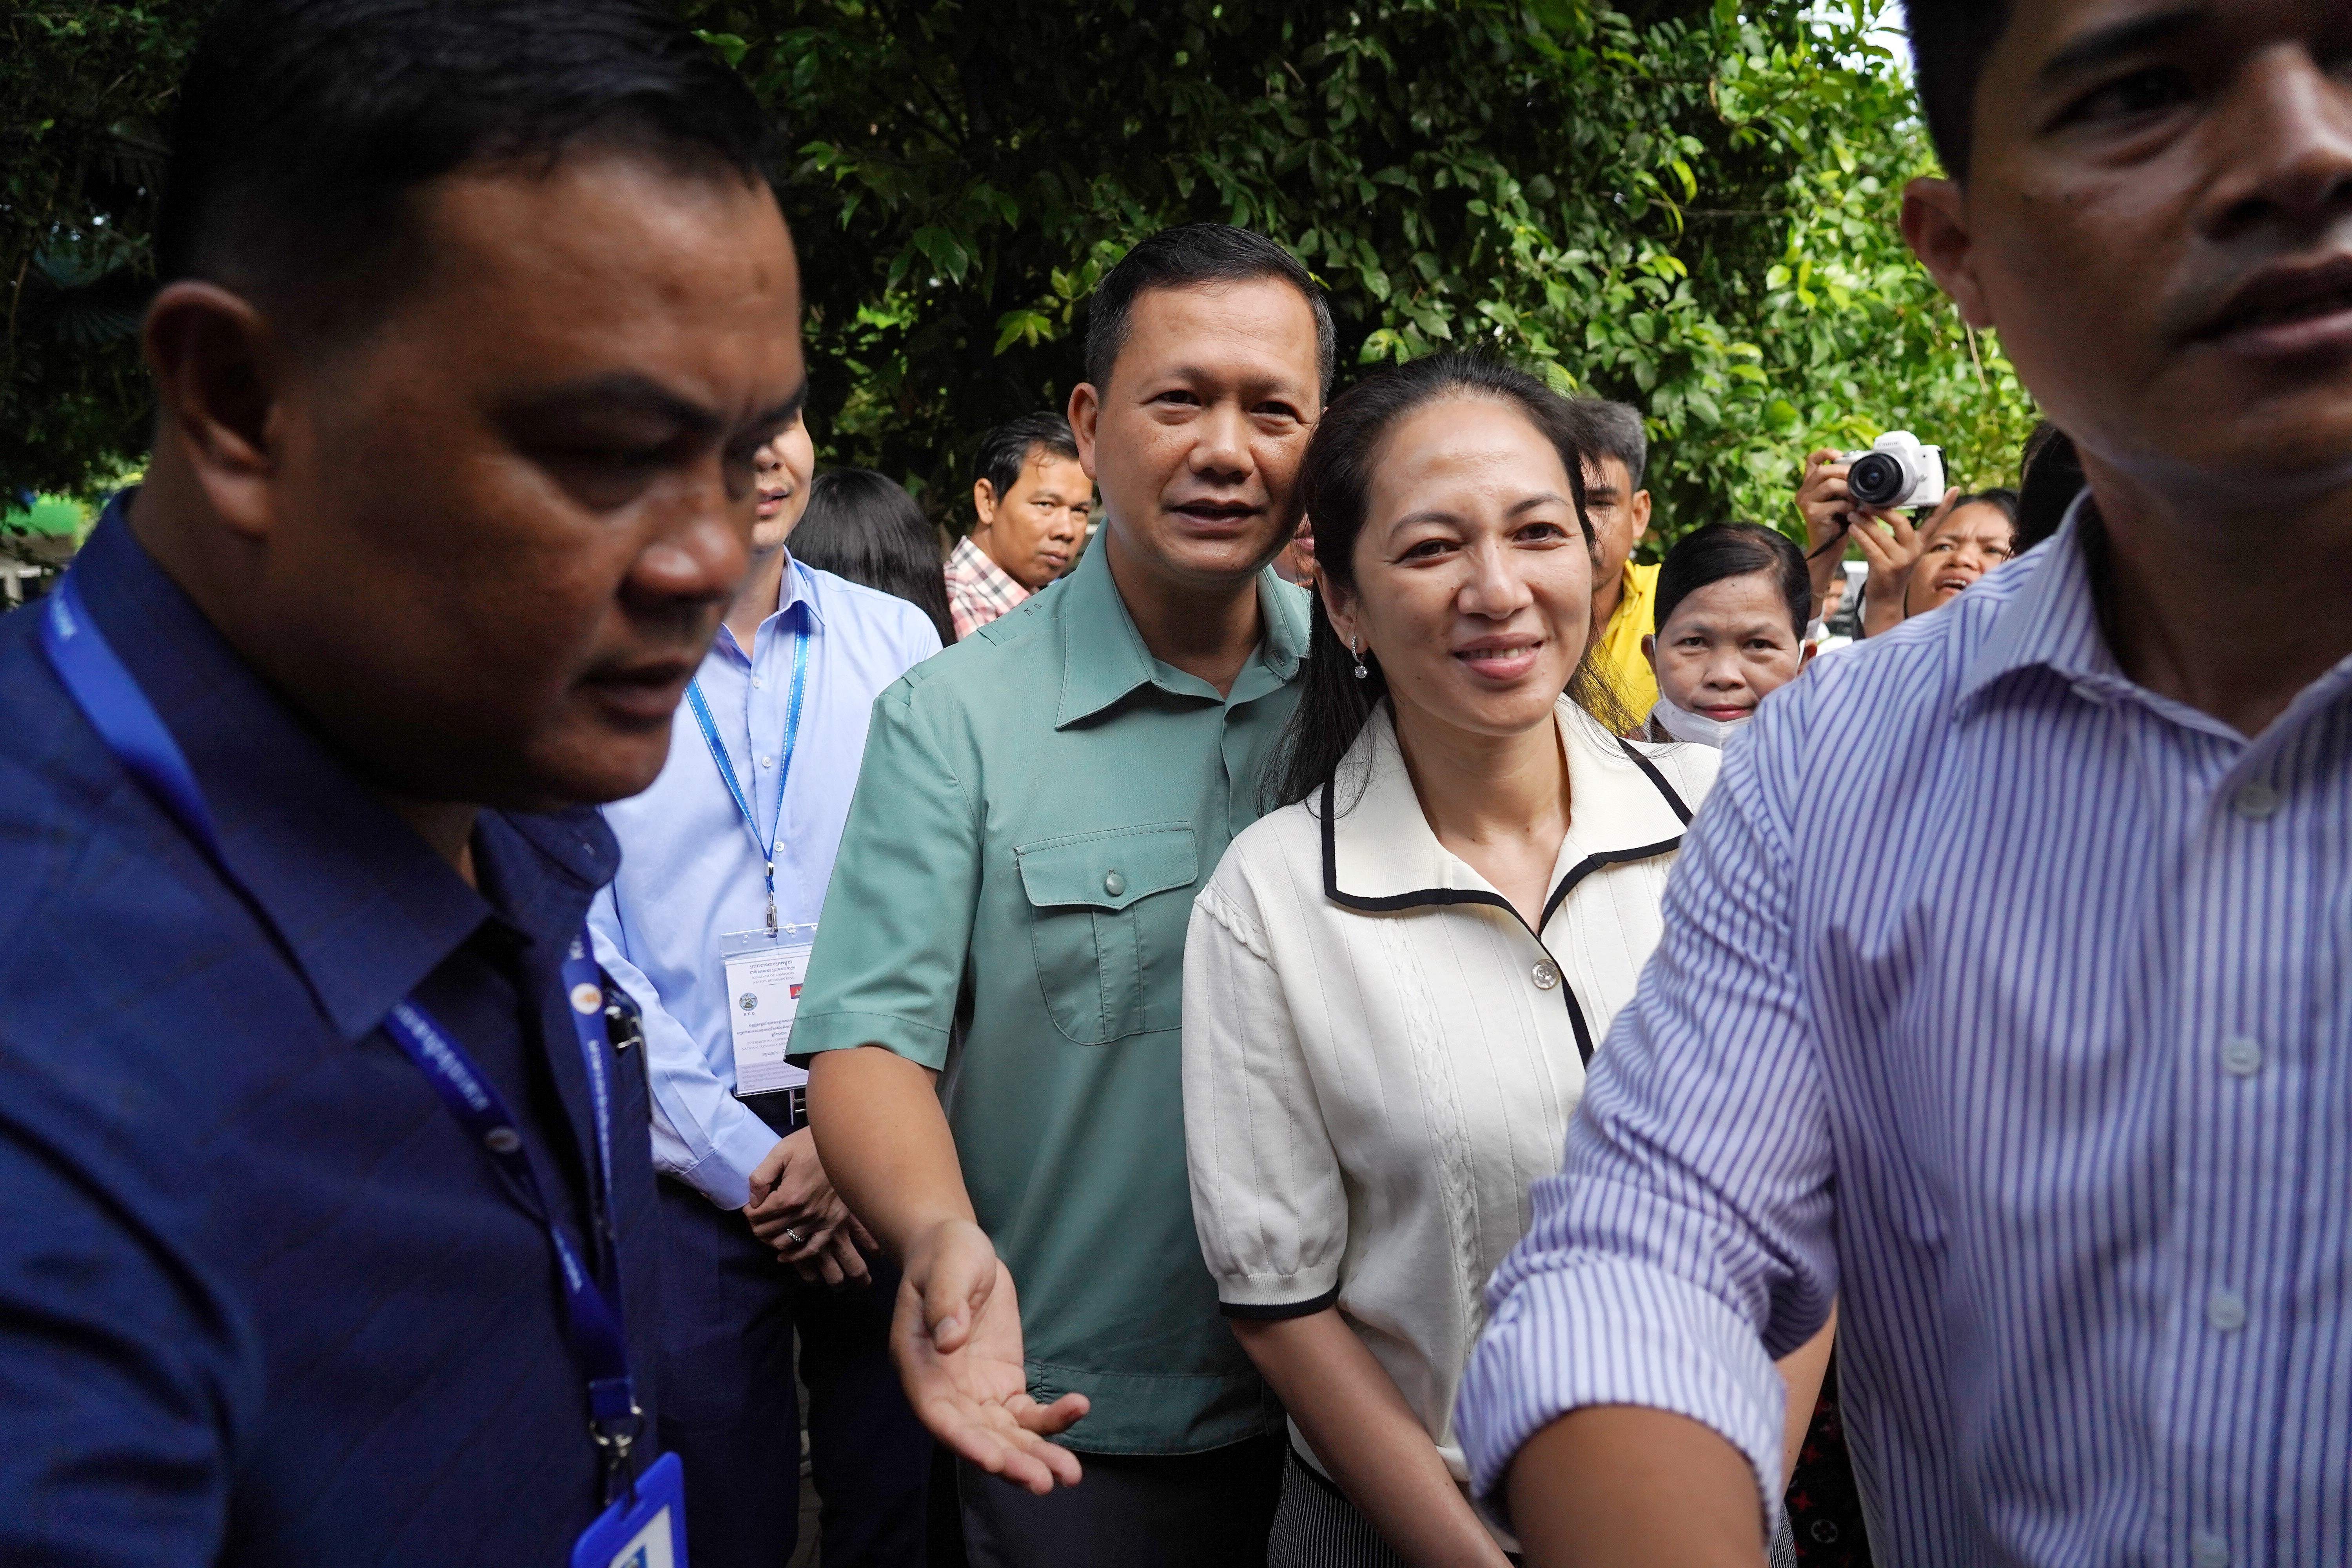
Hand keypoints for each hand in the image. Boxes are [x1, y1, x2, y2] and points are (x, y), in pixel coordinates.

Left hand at [744, 1129, 868, 1285]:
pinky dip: (795, 1256)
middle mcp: (804, 1214)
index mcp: (789, 1196)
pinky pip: (812, 1249)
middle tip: (757, 1215)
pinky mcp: (833, 1223)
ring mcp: (820, 1221)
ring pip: (784, 1243)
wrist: (846, 1144)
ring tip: (768, 1228)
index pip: (756, 1216)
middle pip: (767, 1231)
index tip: (750, 1205)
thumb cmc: (812, 1145)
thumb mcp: (781, 1151)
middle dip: (756, 1224)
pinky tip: (783, 1256)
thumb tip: (752, 1200)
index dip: (748, 1211)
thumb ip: (761, 1177)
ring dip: (770, 1238)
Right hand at [895, 1218, 1089, 1494]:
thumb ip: (946, 1302)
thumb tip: (949, 1339)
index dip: (964, 1440)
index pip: (939, 1414)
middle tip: (1046, 1482)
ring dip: (1034, 1455)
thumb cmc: (945, 1255)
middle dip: (1010, 1462)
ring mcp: (976, 1391)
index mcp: (919, 1365)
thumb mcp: (946, 1268)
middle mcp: (946, 1390)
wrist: (959, 1249)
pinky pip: (1027, 1412)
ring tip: (1071, 1474)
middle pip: (977, 1436)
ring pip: (1004, 1434)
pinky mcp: (1004, 1384)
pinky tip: (1078, 1408)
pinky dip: (1051, 1418)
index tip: (993, 1460)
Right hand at [1794, 449, 1857, 612]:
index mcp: (1809, 485)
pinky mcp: (1813, 514)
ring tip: (1858, 499)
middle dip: (1845, 472)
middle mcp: (1803, 492)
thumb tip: (1862, 469)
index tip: (1840, 455)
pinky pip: (1837, 503)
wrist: (1829, 547)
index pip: (1812, 460)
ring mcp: (1806, 503)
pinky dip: (1849, 507)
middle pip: (1824, 470)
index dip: (1826, 453)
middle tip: (1859, 481)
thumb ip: (1845, 483)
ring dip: (1849, 490)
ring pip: (1830, 484)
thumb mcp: (1841, 498)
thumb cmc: (1838, 522)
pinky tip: (1854, 513)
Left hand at [1851, 486, 1957, 636]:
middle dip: (1882, 510)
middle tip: (1866, 503)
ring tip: (1853, 513)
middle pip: (1901, 522)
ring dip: (1864, 521)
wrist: (1885, 601)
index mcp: (1920, 544)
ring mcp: (1901, 561)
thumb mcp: (1899, 551)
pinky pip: (1871, 547)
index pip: (1935, 521)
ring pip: (1881, 533)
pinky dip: (1860, 536)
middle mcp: (1914, 551)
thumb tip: (1878, 506)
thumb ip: (1895, 532)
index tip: (1953, 488)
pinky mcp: (1886, 570)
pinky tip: (1852, 528)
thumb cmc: (1889, 571)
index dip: (1945, 505)